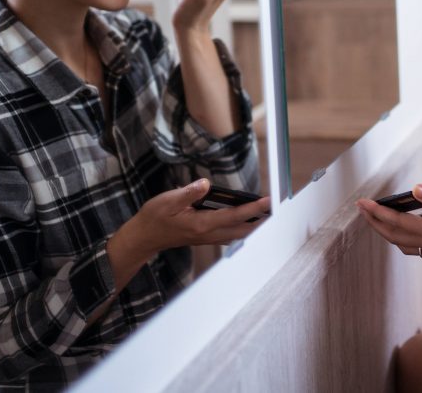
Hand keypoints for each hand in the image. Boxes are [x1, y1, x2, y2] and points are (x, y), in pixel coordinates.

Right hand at [125, 179, 269, 259]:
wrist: (144, 237)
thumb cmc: (154, 218)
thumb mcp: (167, 201)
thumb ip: (188, 192)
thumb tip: (206, 183)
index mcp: (201, 224)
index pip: (233, 215)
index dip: (252, 208)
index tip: (267, 201)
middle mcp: (208, 233)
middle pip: (242, 229)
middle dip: (260, 220)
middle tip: (276, 209)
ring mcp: (207, 238)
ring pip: (237, 234)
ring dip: (253, 226)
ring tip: (267, 213)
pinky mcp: (205, 237)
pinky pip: (229, 235)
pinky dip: (242, 228)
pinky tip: (247, 221)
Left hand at [356, 184, 421, 289]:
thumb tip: (416, 189)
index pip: (399, 223)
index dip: (378, 212)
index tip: (363, 203)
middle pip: (395, 235)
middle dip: (375, 222)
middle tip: (361, 207)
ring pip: (403, 241)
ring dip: (386, 229)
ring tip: (375, 216)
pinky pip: (414, 243)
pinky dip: (401, 235)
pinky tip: (402, 225)